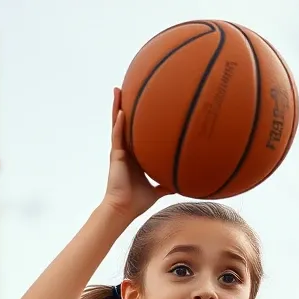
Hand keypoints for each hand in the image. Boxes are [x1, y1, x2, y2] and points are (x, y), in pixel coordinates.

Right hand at [101, 88, 171, 220]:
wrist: (124, 209)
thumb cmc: (137, 202)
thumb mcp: (157, 191)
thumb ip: (166, 185)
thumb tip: (182, 185)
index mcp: (134, 157)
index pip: (135, 133)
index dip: (136, 119)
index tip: (141, 104)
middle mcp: (126, 151)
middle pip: (124, 124)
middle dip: (124, 106)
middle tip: (127, 88)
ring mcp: (119, 152)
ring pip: (117, 125)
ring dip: (117, 107)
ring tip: (117, 90)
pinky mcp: (116, 156)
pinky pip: (117, 136)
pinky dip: (119, 124)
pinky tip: (121, 111)